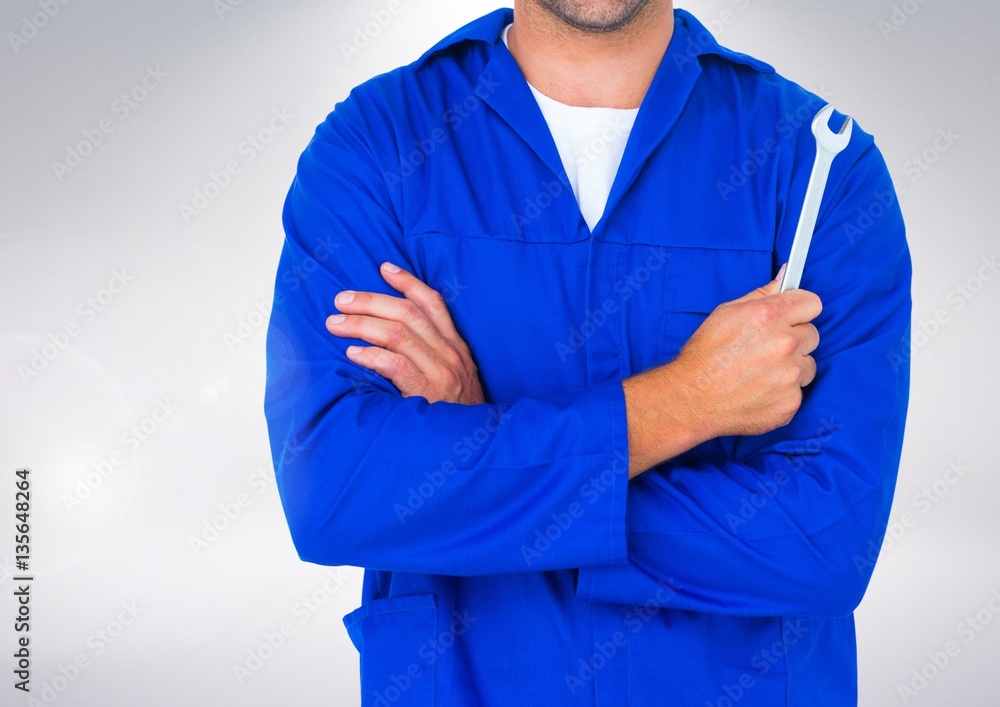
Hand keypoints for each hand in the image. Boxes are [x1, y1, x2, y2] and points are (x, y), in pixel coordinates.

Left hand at [326, 262, 484, 404]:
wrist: (471, 445)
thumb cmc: (455, 413)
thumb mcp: (455, 378)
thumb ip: (433, 356)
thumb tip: (393, 335)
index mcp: (456, 347)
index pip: (433, 303)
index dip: (408, 282)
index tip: (383, 267)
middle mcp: (451, 355)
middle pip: (408, 313)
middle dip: (370, 301)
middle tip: (341, 300)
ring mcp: (441, 373)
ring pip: (398, 335)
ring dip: (361, 325)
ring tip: (335, 324)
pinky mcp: (428, 394)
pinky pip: (396, 366)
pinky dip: (372, 355)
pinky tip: (352, 353)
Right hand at [623, 265, 821, 476]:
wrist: (690, 399)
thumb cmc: (703, 355)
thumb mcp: (726, 313)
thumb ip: (761, 295)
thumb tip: (784, 278)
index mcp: (769, 316)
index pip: (812, 303)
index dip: (799, 309)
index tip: (791, 317)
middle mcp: (784, 344)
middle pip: (811, 334)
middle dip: (793, 339)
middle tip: (766, 349)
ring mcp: (790, 376)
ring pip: (808, 365)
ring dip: (791, 367)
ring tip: (761, 372)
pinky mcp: (790, 402)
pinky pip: (797, 391)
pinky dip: (782, 392)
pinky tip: (759, 391)